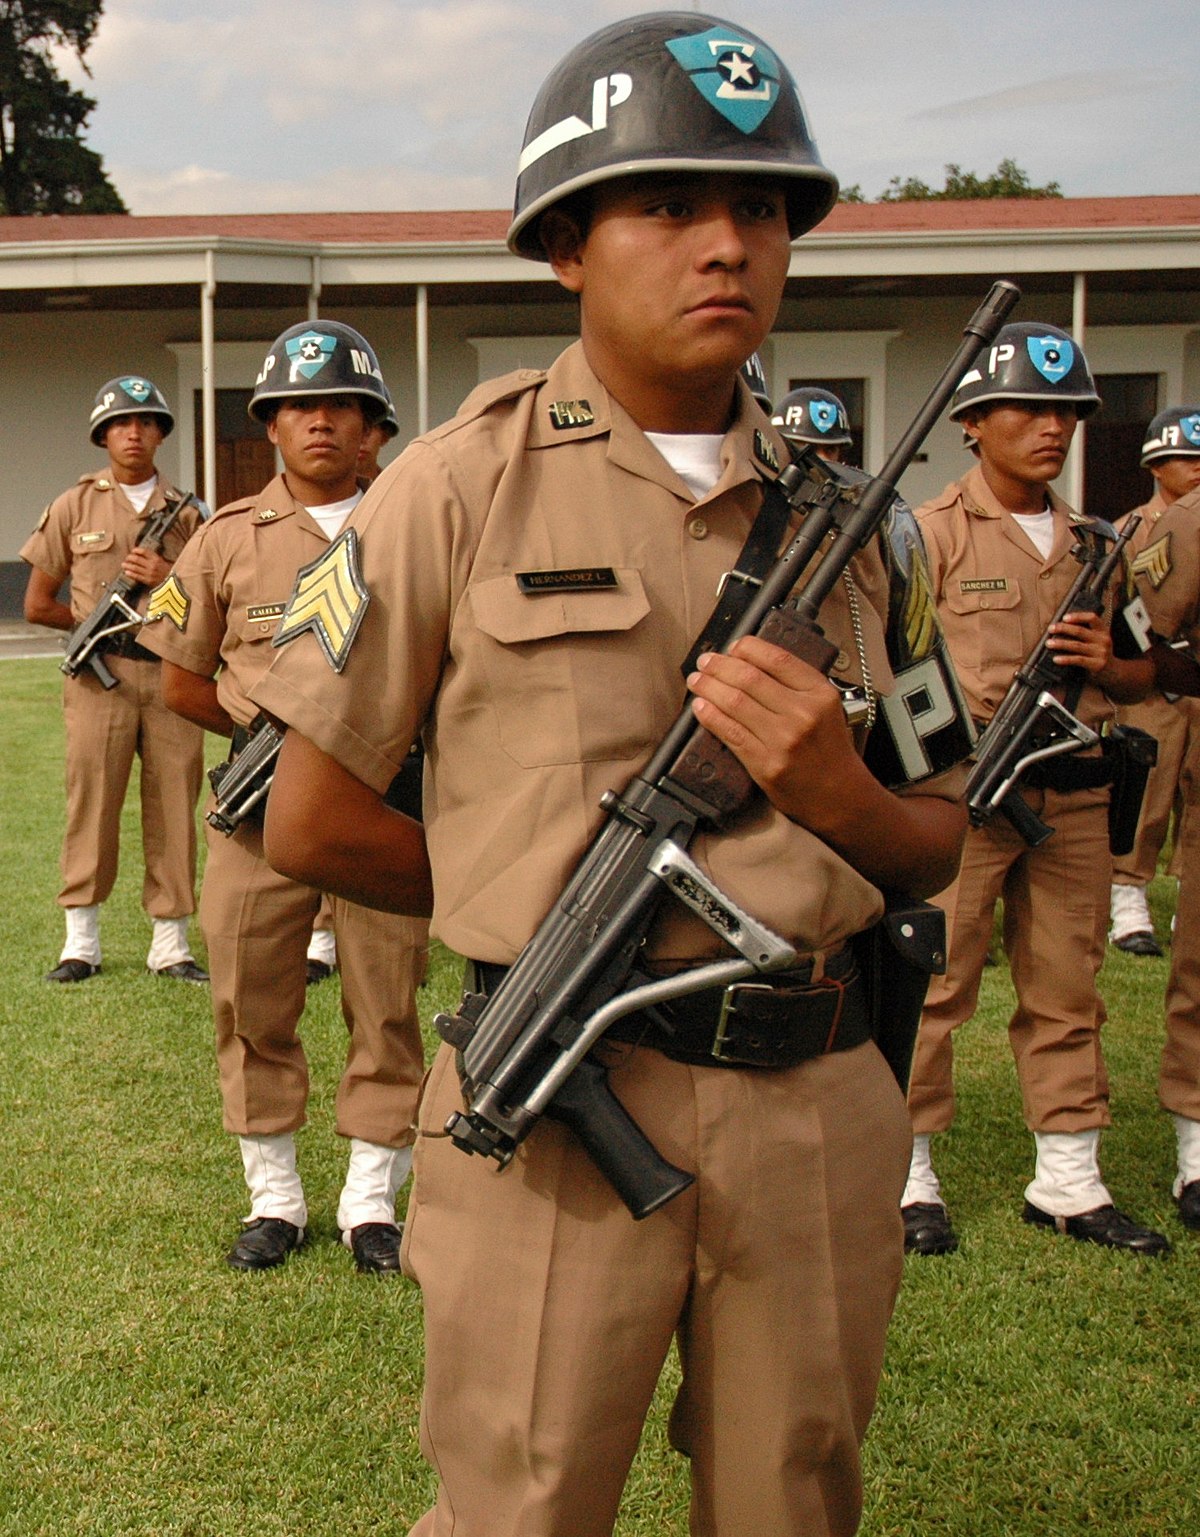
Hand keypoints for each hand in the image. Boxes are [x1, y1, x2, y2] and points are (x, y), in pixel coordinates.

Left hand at [122, 548, 170, 585]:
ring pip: (135, 568)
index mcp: (157, 558)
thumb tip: (142, 555)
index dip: (136, 550)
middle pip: (137, 559)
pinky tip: (127, 572)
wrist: (173, 583)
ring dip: (127, 566)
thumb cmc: (168, 572)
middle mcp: (152, 565)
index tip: (133, 551)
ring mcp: (150, 573)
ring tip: (123, 565)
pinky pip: (137, 576)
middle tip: (127, 558)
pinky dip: (131, 574)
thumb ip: (154, 558)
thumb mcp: (163, 561)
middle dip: (129, 558)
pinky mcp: (148, 580)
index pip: (144, 551)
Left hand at [686, 635, 857, 826]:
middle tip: (706, 661)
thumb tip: (750, 661)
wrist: (839, 794)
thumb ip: (796, 685)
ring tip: (696, 680)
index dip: (748, 648)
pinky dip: (710, 716)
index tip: (733, 646)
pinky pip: (730, 733)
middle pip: (749, 678)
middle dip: (720, 665)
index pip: (778, 659)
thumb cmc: (829, 750)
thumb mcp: (826, 707)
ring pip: (735, 702)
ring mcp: (783, 740)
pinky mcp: (765, 763)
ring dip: (709, 687)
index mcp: (819, 693)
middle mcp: (802, 713)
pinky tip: (700, 707)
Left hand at [1045, 608, 1111, 675]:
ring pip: (1077, 645)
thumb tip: (1061, 627)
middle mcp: (1103, 640)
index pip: (1092, 618)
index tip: (1064, 617)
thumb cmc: (1099, 653)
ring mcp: (1101, 652)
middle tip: (1050, 629)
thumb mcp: (1098, 640)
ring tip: (1048, 643)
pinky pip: (1078, 660)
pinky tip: (1056, 659)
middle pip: (1080, 631)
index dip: (1078, 616)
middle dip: (1063, 629)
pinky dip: (1066, 659)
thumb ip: (1086, 633)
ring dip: (1060, 643)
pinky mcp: (1097, 664)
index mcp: (1103, 630)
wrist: (1114, 672)